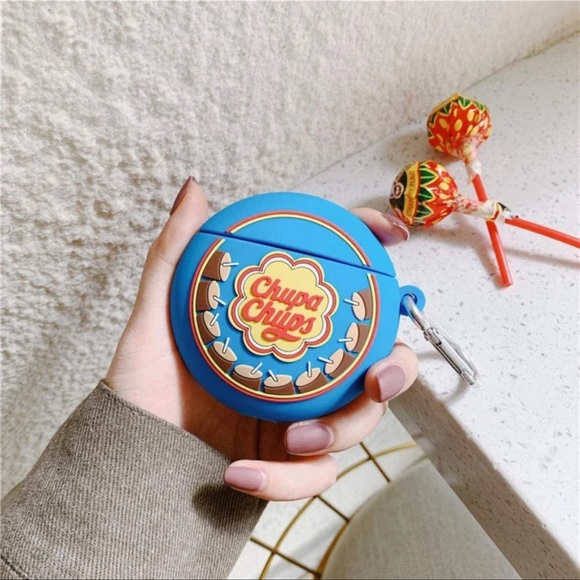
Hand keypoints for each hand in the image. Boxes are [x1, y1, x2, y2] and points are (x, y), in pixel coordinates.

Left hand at [106, 178, 416, 500]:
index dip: (375, 257)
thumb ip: (173, 256)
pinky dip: (283, 480)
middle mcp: (302, 373)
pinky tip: (238, 472)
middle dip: (396, 370)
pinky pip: (312, 477)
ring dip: (339, 433)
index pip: (343, 293)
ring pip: (359, 424)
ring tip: (292, 438)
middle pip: (378, 365)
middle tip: (376, 378)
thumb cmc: (146, 387)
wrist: (130, 456)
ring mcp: (301, 418)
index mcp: (283, 332)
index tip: (392, 235)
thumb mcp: (155, 317)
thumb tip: (194, 191)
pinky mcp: (289, 464)